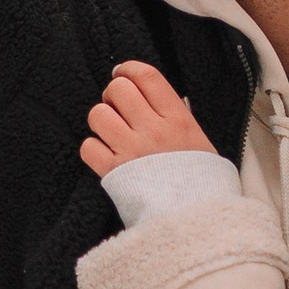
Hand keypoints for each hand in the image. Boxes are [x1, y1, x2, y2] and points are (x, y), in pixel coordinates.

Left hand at [80, 61, 220, 178]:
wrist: (195, 219)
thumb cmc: (200, 181)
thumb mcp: (199, 141)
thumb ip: (177, 117)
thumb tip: (155, 97)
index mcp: (178, 119)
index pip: (147, 76)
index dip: (128, 69)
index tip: (123, 73)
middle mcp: (153, 131)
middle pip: (118, 89)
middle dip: (113, 94)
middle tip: (119, 108)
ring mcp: (131, 151)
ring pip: (98, 114)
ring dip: (101, 120)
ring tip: (112, 131)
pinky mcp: (113, 173)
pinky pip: (88, 147)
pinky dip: (93, 148)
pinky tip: (106, 154)